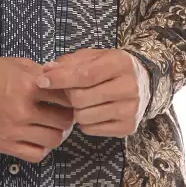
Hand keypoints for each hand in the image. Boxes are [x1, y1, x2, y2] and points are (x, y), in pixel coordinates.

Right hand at [0, 55, 76, 162]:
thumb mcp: (17, 64)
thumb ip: (42, 74)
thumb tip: (63, 81)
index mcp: (28, 86)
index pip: (65, 97)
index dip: (72, 97)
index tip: (71, 97)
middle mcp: (22, 111)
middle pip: (64, 121)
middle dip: (68, 116)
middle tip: (65, 112)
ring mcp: (13, 131)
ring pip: (53, 140)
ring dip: (58, 133)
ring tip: (53, 125)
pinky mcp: (4, 145)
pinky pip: (36, 154)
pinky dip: (43, 147)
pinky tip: (39, 137)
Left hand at [36, 47, 150, 136]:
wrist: (143, 83)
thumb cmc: (110, 68)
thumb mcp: (93, 57)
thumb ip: (69, 63)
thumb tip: (46, 72)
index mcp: (121, 63)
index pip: (84, 75)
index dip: (60, 79)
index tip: (42, 80)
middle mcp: (130, 87)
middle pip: (81, 98)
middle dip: (68, 95)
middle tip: (70, 90)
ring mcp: (131, 109)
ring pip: (84, 116)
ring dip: (76, 110)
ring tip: (83, 100)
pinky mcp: (128, 127)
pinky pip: (91, 129)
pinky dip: (85, 122)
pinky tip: (92, 110)